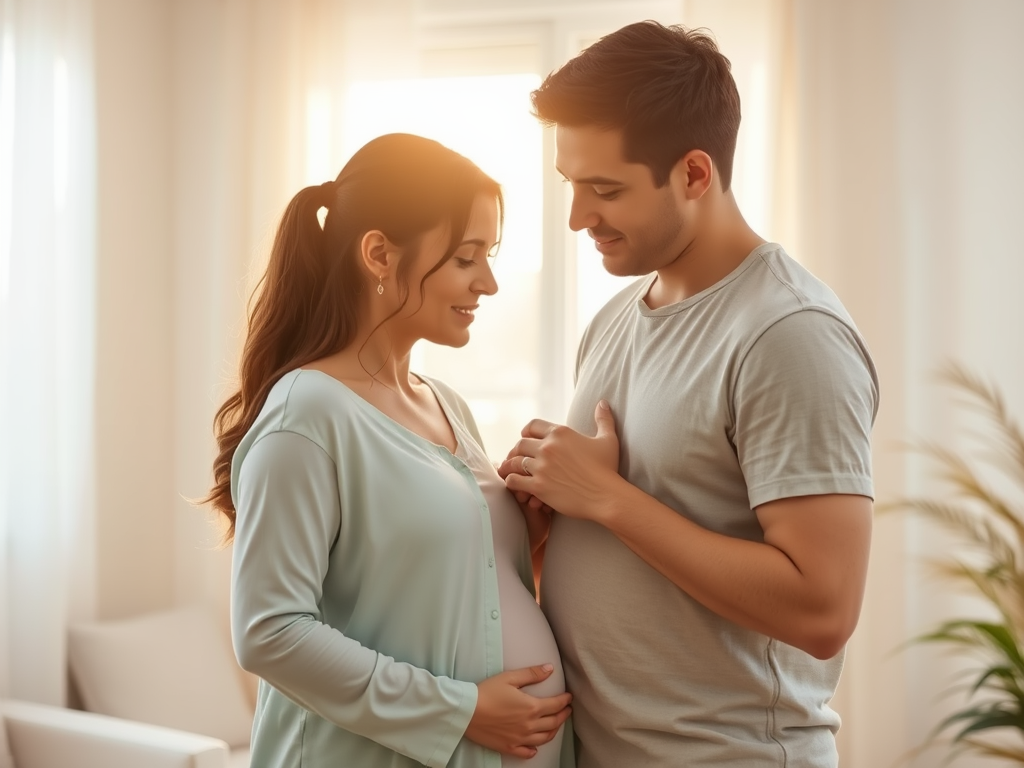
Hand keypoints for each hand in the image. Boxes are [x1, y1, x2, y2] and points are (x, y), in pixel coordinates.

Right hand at [464, 664, 571, 757]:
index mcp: (531, 707)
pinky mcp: (509, 747)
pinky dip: (534, 750)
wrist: (467, 711)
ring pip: (544, 739)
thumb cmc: (487, 692)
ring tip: (556, 725)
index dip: (564, 701)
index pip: (555, 705)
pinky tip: (535, 747)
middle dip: (563, 715)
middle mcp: (529, 725)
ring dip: (553, 731)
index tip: (569, 697)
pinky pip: (527, 752)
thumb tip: (550, 668)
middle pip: (553, 723)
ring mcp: (520, 738)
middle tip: (567, 710)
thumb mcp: (510, 678)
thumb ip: (532, 674)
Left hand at [498, 401, 620, 520]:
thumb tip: (602, 403)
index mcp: (561, 433)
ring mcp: (541, 467)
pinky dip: (511, 481)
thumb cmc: (608, 468)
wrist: (606, 495)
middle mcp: (548, 447)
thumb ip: (603, 419)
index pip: (533, 425)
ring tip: (509, 470)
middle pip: (520, 444)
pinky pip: (514, 480)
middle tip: (516, 457)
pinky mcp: (538, 486)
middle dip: (517, 450)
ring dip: (510, 466)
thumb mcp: (608, 439)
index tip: (525, 437)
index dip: (527, 431)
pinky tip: (514, 484)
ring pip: (514, 462)